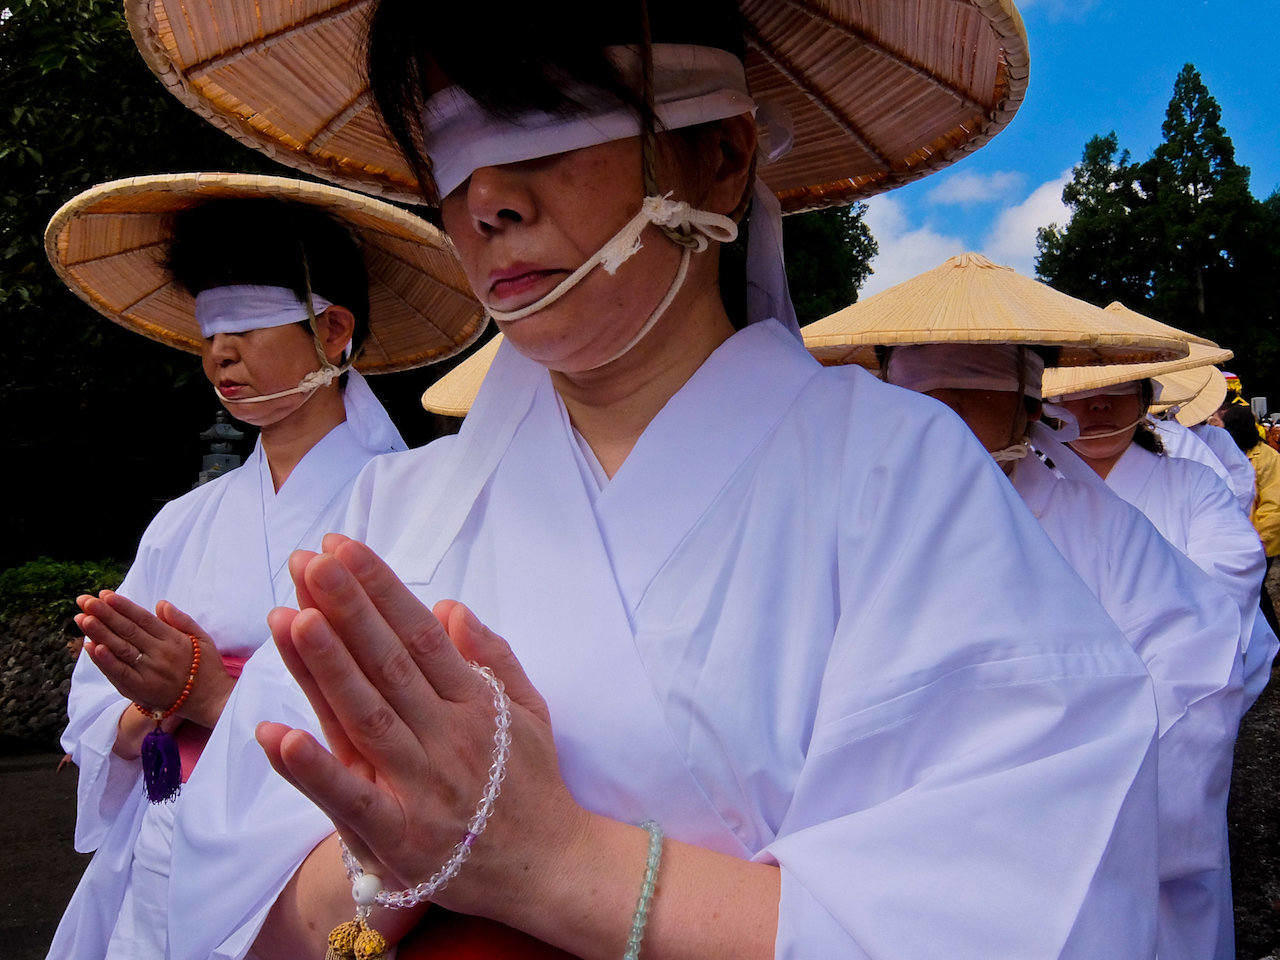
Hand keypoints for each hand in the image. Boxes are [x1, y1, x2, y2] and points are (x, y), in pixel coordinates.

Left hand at [77, 592, 233, 727]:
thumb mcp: (202, 638)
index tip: (105, 594)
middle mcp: (160, 654)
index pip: (143, 619)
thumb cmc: (207, 667)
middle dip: (104, 614)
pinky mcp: (141, 690)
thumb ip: (182, 620)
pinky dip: (105, 661)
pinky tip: (92, 647)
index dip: (123, 606)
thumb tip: (161, 603)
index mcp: (174, 640)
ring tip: (82, 618)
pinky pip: (120, 673)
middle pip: (128, 631)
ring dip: (99, 633)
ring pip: (121, 649)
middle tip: (85, 601)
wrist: (211, 700)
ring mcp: (149, 672)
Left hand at [255, 535, 589, 921]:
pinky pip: (349, 800)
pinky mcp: (397, 838)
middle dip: (346, 608)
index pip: (420, 633)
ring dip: (326, 667)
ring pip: (366, 718)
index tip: (343, 548)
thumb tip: (447, 606)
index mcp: (475, 702)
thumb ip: (492, 655)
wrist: (548, 867)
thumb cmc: (531, 782)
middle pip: (388, 664)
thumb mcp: (528, 709)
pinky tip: (276, 734)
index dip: (380, 589)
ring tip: (290, 616)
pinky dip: (312, 769)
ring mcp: (421, 788)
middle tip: (310, 559)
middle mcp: (447, 737)